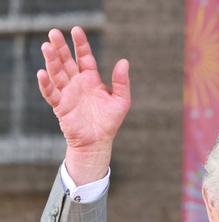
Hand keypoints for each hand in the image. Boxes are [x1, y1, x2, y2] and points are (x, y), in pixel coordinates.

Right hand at [37, 26, 130, 183]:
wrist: (98, 142)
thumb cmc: (109, 121)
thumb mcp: (121, 100)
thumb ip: (122, 82)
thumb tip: (124, 61)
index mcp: (91, 79)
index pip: (84, 57)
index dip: (81, 44)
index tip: (76, 30)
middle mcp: (77, 83)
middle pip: (67, 62)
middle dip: (60, 48)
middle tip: (53, 32)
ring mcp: (67, 93)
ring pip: (57, 74)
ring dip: (51, 61)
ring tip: (47, 47)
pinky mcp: (60, 106)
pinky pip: (51, 93)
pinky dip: (46, 84)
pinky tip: (42, 73)